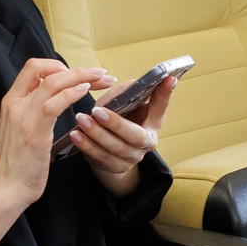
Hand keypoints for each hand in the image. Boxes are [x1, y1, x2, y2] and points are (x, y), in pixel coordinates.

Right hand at [0, 58, 111, 208]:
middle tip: (99, 73)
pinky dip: (72, 94)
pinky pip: (53, 104)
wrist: (6, 188)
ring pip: (52, 82)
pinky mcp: (34, 132)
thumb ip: (33, 112)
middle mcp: (15, 104)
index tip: (78, 76)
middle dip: (76, 68)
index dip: (58, 65)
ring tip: (101, 80)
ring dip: (81, 76)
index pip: (33, 67)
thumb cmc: (18, 163)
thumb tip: (52, 101)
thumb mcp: (22, 129)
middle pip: (44, 69)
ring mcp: (23, 116)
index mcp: (12, 101)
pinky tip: (86, 93)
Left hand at [71, 72, 179, 195]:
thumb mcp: (122, 104)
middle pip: (136, 136)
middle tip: (98, 111)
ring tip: (81, 120)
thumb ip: (126, 93)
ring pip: (116, 148)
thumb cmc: (117, 119)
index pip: (161, 106)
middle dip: (116, 124)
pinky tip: (76, 135)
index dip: (165, 94)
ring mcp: (133, 157)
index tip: (169, 78)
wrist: (110, 153)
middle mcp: (147, 142)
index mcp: (153, 122)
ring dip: (97, 134)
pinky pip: (101, 158)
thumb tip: (133, 83)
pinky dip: (87, 146)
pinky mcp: (117, 167)